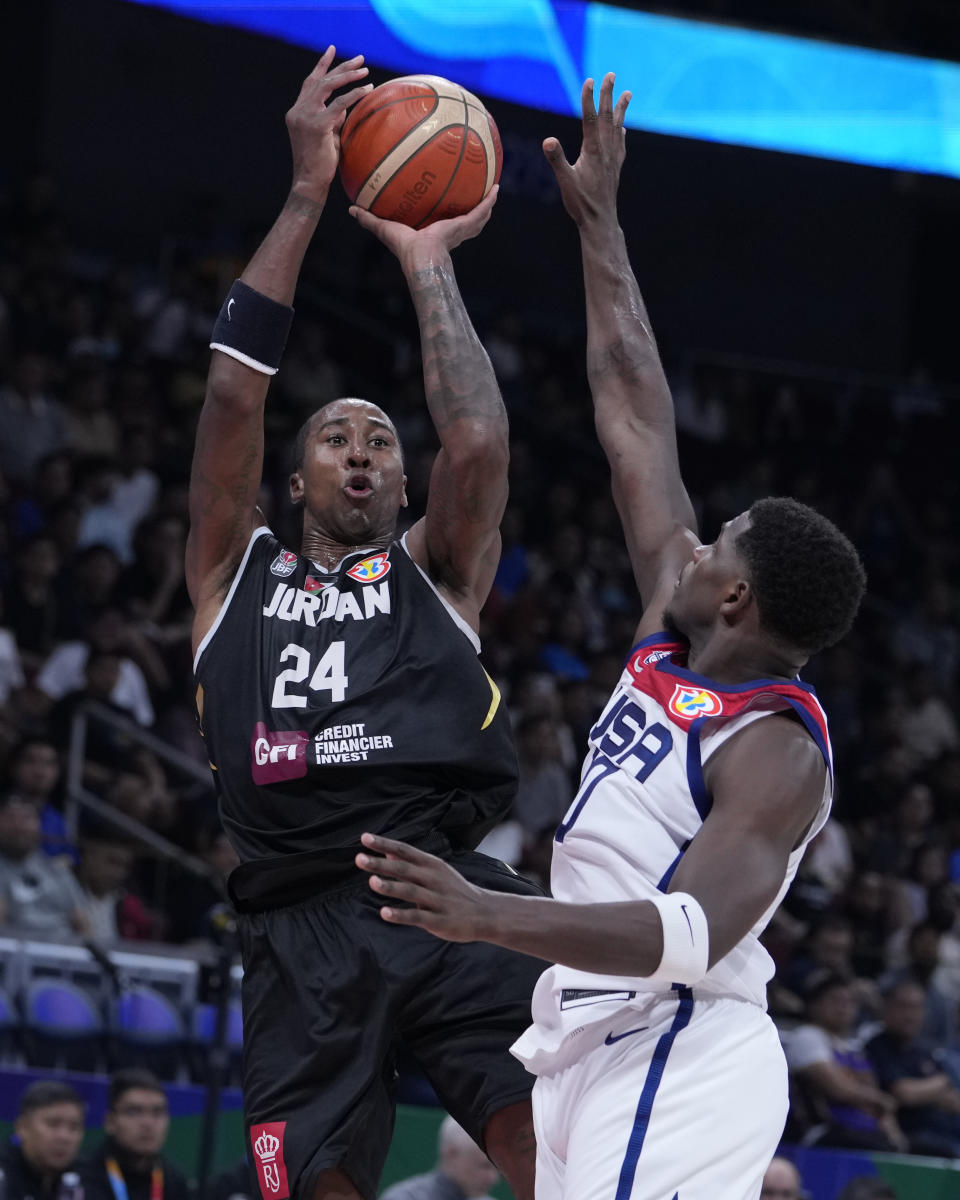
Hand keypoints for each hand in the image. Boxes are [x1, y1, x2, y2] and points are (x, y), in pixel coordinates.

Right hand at [286, 47, 371, 201]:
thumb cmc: (320, 166)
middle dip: (341, 66)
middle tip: (360, 59)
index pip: (310, 82)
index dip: (322, 65)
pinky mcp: (317, 126)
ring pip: (327, 86)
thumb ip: (333, 119)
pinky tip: (367, 89)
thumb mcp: (327, 137)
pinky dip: (354, 94)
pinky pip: (339, 104)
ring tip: (365, 71)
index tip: (332, 50)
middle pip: (320, 79)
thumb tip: (345, 107)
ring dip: (348, 76)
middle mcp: (298, 110)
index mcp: (297, 112)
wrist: (309, 183)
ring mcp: (305, 117)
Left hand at [349, 184, 498, 268]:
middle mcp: (451, 233)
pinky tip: (496, 187)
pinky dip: (489, 200)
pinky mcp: (466, 226)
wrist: (421, 258)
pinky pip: (480, 210)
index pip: (443, 225)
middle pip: (465, 222)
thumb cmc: (405, 249)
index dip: (446, 217)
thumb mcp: (384, 228)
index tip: (448, 205)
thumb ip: (369, 219)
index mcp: (435, 234)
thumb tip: (351, 208)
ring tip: (492, 192)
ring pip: (478, 218)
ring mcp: (461, 230)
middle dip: (472, 211)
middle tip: (477, 197)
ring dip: (486, 207)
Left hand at [356, 833, 495, 940]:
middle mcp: (433, 879)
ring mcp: (437, 899)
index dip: (384, 844)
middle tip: (358, 858)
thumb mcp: (435, 871)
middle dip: (380, 864)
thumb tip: (386, 853)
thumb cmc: (454, 890)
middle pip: (404, 868)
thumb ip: (410, 864)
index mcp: (431, 865)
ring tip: (371, 882)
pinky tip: (384, 913)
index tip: (364, 838)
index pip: (404, 850)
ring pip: (410, 891)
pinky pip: (417, 917)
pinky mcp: (438, 920)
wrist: (485, 912)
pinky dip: (400, 915)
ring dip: (390, 886)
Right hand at [543, 73, 630, 226]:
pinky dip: (621, 131)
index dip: (589, 98)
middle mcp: (606, 151)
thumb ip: (557, 160)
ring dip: (621, 109)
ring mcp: (612, 159)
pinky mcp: (614, 168)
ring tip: (628, 93)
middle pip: (608, 117)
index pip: (591, 118)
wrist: (600, 222)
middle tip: (611, 74)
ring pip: (617, 127)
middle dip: (608, 94)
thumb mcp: (565, 182)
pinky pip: (620, 144)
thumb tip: (548, 140)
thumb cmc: (581, 204)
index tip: (589, 80)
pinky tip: (622, 128)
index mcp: (593, 151)